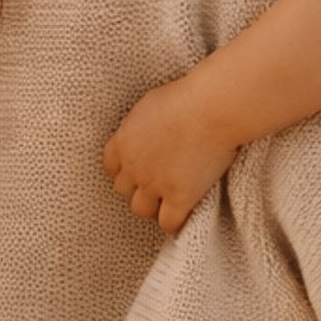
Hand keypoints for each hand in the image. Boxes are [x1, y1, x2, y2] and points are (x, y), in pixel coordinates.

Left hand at [103, 79, 238, 234]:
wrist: (210, 109)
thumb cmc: (188, 97)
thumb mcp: (152, 104)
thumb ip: (145, 123)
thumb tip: (153, 128)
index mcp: (124, 140)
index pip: (110, 166)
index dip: (125, 169)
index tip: (138, 168)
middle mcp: (134, 166)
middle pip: (123, 189)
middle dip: (137, 187)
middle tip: (157, 183)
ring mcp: (154, 185)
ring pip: (140, 209)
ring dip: (153, 206)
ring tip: (169, 201)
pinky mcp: (179, 198)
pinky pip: (169, 223)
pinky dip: (175, 221)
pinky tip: (186, 213)